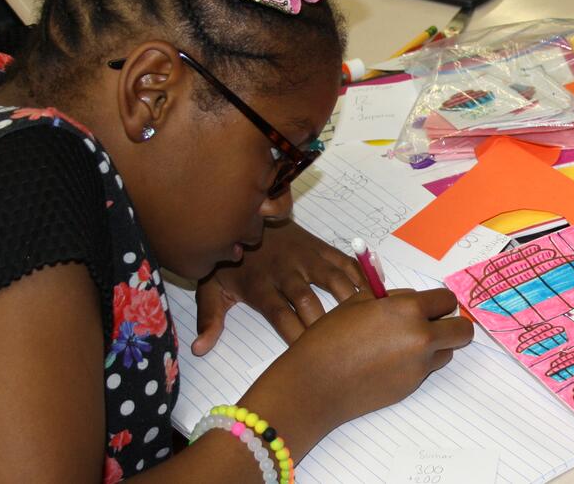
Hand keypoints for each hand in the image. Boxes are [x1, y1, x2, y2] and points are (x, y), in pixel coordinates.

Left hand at [192, 221, 364, 355]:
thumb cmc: (233, 262)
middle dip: (324, 327)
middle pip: (309, 302)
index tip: (307, 357)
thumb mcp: (211, 289)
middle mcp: (285, 272)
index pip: (281, 316)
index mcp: (260, 287)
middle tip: (339, 347)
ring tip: (364, 322)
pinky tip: (374, 295)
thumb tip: (200, 349)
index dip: (296, 337)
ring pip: (333, 280)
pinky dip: (362, 277)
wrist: (247, 216)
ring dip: (350, 301)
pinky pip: (346, 263)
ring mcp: (306, 257)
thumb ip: (209, 319)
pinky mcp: (321, 248)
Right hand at [243, 288, 473, 455]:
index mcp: (408, 309)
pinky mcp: (412, 387)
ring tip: (404, 344)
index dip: (438, 301)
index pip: (447, 300)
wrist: (316, 382)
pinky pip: (427, 370)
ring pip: (447, 351)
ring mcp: (419, 366)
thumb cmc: (330, 337)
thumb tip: (412, 299)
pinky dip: (417, 364)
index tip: (430, 305)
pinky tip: (389, 362)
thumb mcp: (358, 302)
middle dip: (452, 324)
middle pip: (463, 330)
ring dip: (435, 345)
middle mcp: (421, 337)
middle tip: (432, 324)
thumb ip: (392, 298)